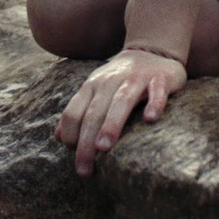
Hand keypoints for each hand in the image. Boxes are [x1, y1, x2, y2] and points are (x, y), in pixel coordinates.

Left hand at [56, 48, 186, 176]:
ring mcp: (136, 78)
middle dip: (87, 141)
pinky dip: (154, 104)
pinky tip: (150, 119)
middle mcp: (110, 81)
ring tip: (105, 147)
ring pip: (121, 101)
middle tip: (85, 168)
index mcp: (92, 86)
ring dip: (111, 124)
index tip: (75, 157)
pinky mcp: (160, 78)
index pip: (73, 112)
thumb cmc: (120, 79)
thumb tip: (58, 138)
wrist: (151, 51)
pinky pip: (157, 91)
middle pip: (94, 112)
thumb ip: (78, 112)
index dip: (70, 135)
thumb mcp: (95, 91)